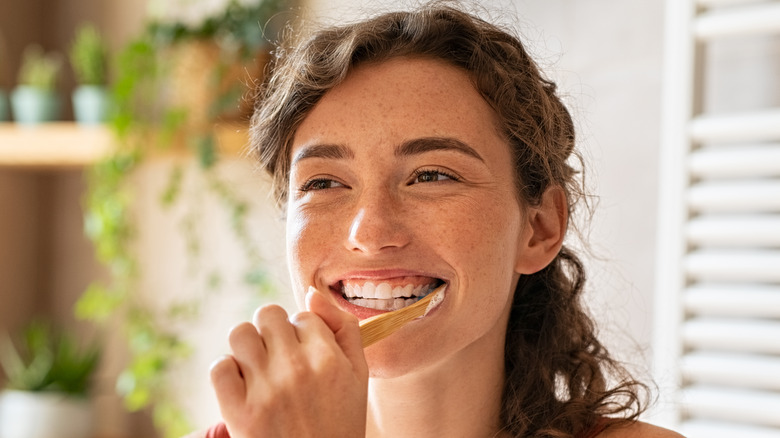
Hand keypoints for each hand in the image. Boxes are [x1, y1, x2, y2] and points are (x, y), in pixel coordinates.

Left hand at [210, 288, 367, 437]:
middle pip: (268, 314)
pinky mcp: (238, 412)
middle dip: (272, 333)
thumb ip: (344, 328)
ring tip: (258, 369)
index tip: (305, 358)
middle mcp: (297, 368)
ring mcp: (265, 390)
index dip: (302, 334)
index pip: (303, 315)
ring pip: (239, 333)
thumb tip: (312, 292)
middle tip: (279, 360)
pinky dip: (227, 373)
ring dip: (246, 347)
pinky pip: (219, 366)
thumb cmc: (340, 423)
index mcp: (329, 358)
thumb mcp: (358, 376)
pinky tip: (243, 387)